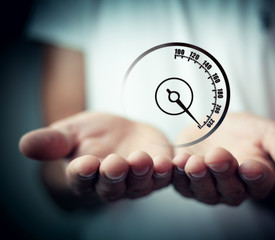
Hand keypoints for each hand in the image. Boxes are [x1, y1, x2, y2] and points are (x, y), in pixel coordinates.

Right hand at [19, 112, 172, 201]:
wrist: (124, 131)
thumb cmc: (95, 134)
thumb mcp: (72, 132)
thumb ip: (53, 141)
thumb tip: (25, 145)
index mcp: (86, 176)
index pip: (81, 179)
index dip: (82, 173)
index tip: (84, 163)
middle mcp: (112, 184)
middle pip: (112, 186)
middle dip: (114, 175)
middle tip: (114, 163)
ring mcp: (137, 181)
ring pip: (139, 183)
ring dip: (142, 173)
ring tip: (142, 159)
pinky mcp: (158, 173)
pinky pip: (163, 177)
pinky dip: (166, 171)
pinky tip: (169, 162)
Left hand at [172, 113, 274, 205]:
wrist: (217, 129)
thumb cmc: (246, 133)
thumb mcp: (268, 134)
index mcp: (257, 178)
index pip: (260, 182)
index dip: (256, 176)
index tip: (252, 166)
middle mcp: (233, 188)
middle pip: (229, 188)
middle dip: (223, 173)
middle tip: (219, 157)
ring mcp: (208, 187)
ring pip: (203, 190)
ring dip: (198, 177)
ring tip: (194, 162)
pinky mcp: (186, 180)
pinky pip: (180, 182)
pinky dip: (176, 174)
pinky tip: (173, 162)